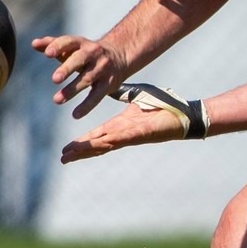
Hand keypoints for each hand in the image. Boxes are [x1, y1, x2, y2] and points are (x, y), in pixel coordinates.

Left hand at [32, 33, 126, 117]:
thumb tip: (34, 44)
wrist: (120, 55)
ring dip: (72, 89)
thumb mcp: (73, 46)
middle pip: (79, 59)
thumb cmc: (88, 52)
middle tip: (55, 79)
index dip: (58, 47)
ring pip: (87, 79)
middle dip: (67, 68)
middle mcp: (92, 53)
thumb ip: (53, 44)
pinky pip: (97, 95)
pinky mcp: (109, 83)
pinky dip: (86, 105)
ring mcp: (101, 68)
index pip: (68, 42)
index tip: (47, 53)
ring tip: (57, 100)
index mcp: (81, 43)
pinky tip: (75, 114)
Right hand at [60, 101, 184, 163]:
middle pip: (97, 145)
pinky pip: (124, 138)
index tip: (66, 149)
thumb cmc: (162, 106)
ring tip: (74, 155)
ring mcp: (132, 136)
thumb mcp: (135, 98)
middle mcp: (123, 134)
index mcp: (120, 126)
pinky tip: (99, 143)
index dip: (81, 142)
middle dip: (80, 151)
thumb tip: (108, 89)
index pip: (96, 136)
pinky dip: (111, 141)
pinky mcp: (143, 134)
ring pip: (106, 145)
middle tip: (63, 157)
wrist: (183, 113)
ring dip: (89, 150)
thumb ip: (122, 95)